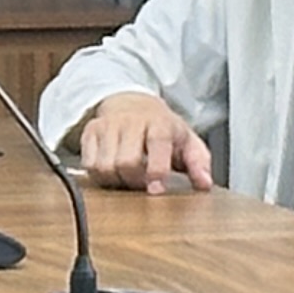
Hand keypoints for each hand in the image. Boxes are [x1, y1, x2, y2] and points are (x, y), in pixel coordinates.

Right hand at [75, 92, 213, 193]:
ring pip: (104, 166)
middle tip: (142, 185)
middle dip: (134, 182)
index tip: (156, 190)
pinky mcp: (90, 131)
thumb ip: (199, 163)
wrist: (131, 102)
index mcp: (159, 122)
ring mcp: (107, 125)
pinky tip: (113, 173)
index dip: (156, 170)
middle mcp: (130, 121)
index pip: (157, 144)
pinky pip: (88, 165)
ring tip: (127, 179)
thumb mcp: (187, 141)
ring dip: (116, 181)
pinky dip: (99, 176)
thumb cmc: (161, 127)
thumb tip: (204, 184)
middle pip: (126, 161)